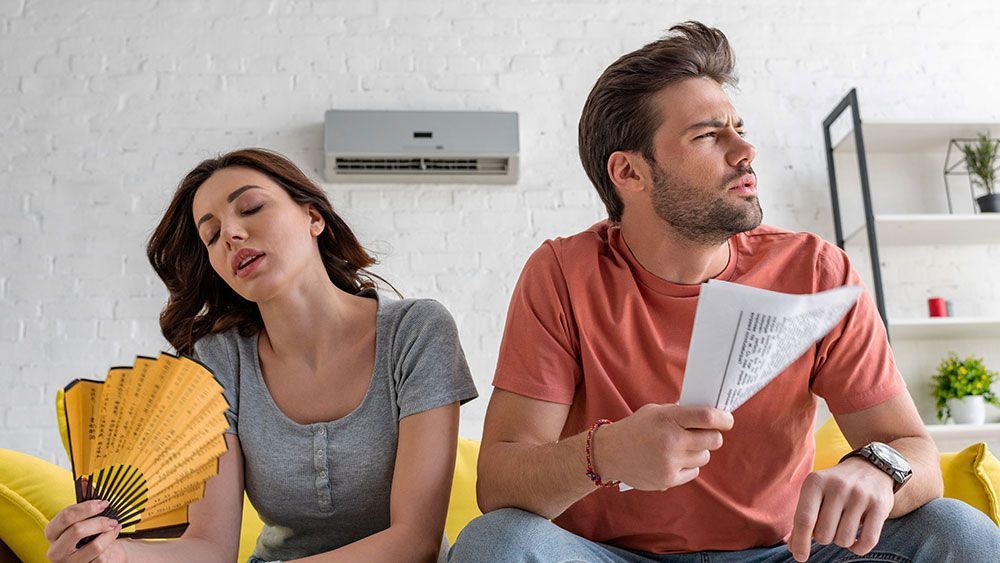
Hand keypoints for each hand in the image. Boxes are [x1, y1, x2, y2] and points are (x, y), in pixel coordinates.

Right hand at [45, 499, 127, 562]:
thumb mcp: (87, 518)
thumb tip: (85, 480)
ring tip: (114, 529)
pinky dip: (112, 545)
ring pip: (94, 545)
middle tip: (112, 519)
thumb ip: (85, 500)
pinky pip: (102, 557)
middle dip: (99, 522)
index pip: (65, 517)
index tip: (104, 503)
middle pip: (77, 531)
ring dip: (109, 535)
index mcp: (52, 533)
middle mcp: (56, 551)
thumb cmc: (91, 535)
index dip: (87, 508)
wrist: (103, 557)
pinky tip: (113, 540)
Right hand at [595, 403, 733, 490]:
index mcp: (668, 418)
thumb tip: (711, 416)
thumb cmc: (637, 428)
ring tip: (681, 447)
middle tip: (705, 434)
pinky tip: (672, 459)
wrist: (610, 452)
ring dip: (698, 451)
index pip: (707, 418)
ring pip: (704, 457)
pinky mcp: (668, 479)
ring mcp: (670, 462)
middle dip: (713, 436)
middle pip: (713, 440)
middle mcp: (671, 441)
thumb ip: (681, 413)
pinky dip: (688, 466)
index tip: (727, 420)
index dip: (723, 419)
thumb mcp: (656, 411)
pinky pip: (694, 472)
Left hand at [788, 458, 894, 561]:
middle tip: (829, 526)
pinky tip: (855, 541)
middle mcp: (837, 487)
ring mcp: (860, 495)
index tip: (800, 557)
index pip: (804, 519)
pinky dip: (858, 548)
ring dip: (841, 541)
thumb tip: (794, 548)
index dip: (801, 542)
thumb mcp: (815, 492)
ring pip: (844, 540)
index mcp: (815, 482)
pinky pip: (867, 541)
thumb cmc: (834, 487)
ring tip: (843, 527)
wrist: (869, 467)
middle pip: (823, 534)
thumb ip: (803, 517)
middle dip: (824, 538)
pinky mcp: (879, 505)